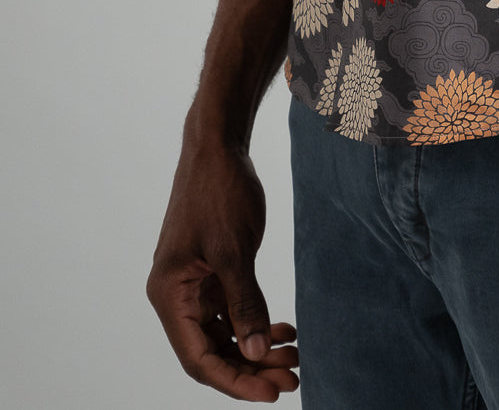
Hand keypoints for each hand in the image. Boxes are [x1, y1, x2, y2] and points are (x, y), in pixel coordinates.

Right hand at [146, 136, 298, 400]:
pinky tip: (285, 330)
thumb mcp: (234, 249)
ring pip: (224, 334)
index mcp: (169, 295)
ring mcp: (193, 285)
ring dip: (257, 348)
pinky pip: (231, 311)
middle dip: (251, 369)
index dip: (235, 382)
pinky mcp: (210, 272)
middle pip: (212, 351)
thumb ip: (244, 302)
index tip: (272, 394)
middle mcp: (176, 296)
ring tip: (295, 357)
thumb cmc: (219, 191)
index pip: (199, 358)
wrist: (218, 146)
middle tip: (293, 379)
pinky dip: (256, 323)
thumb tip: (253, 354)